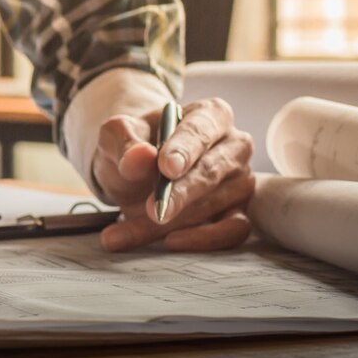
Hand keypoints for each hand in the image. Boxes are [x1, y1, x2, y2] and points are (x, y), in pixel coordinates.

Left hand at [92, 97, 254, 251]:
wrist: (135, 172)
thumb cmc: (134, 145)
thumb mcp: (117, 135)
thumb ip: (125, 142)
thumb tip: (139, 156)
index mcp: (210, 114)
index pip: (200, 130)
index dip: (183, 150)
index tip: (165, 168)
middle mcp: (233, 146)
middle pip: (211, 171)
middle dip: (179, 193)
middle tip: (152, 209)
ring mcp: (240, 181)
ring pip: (212, 206)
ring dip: (169, 223)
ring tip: (124, 233)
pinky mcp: (239, 213)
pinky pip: (231, 231)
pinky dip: (200, 240)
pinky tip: (168, 243)